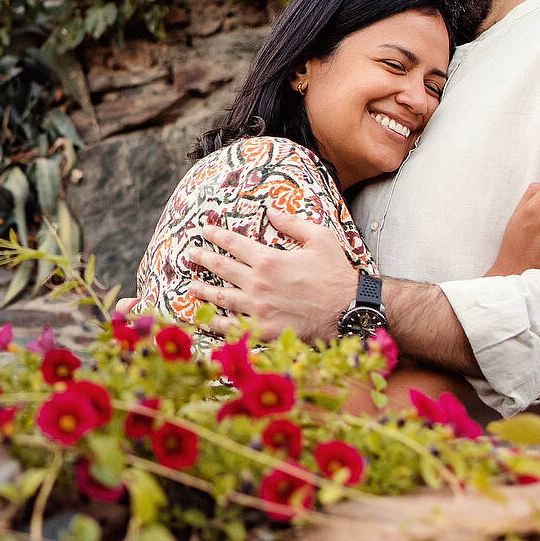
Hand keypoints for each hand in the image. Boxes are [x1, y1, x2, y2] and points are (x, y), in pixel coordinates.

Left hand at [183, 210, 360, 345]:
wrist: (348, 309)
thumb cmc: (336, 273)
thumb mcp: (319, 238)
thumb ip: (292, 223)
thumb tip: (272, 210)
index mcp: (268, 260)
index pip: (234, 244)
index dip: (217, 235)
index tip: (204, 230)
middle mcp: (258, 284)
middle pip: (222, 269)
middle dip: (203, 259)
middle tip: (190, 255)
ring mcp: (259, 309)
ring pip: (222, 298)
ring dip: (204, 291)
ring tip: (191, 287)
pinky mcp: (265, 330)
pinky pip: (234, 326)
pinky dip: (217, 323)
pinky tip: (207, 319)